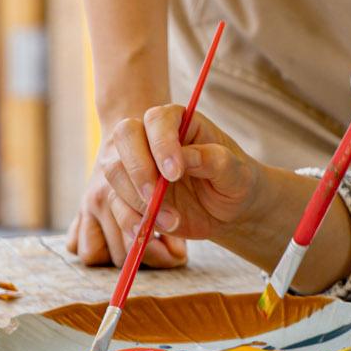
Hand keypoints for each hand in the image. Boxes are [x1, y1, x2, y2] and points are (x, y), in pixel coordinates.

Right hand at [71, 103, 265, 265]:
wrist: (228, 210)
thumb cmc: (235, 181)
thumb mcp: (235, 172)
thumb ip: (214, 160)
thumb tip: (185, 156)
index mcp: (180, 121)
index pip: (157, 119)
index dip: (161, 144)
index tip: (175, 173)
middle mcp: (152, 137)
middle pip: (125, 136)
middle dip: (138, 170)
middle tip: (156, 198)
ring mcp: (138, 164)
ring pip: (115, 172)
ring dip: (138, 201)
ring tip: (172, 221)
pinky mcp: (131, 193)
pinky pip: (115, 203)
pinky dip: (131, 220)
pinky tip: (154, 230)